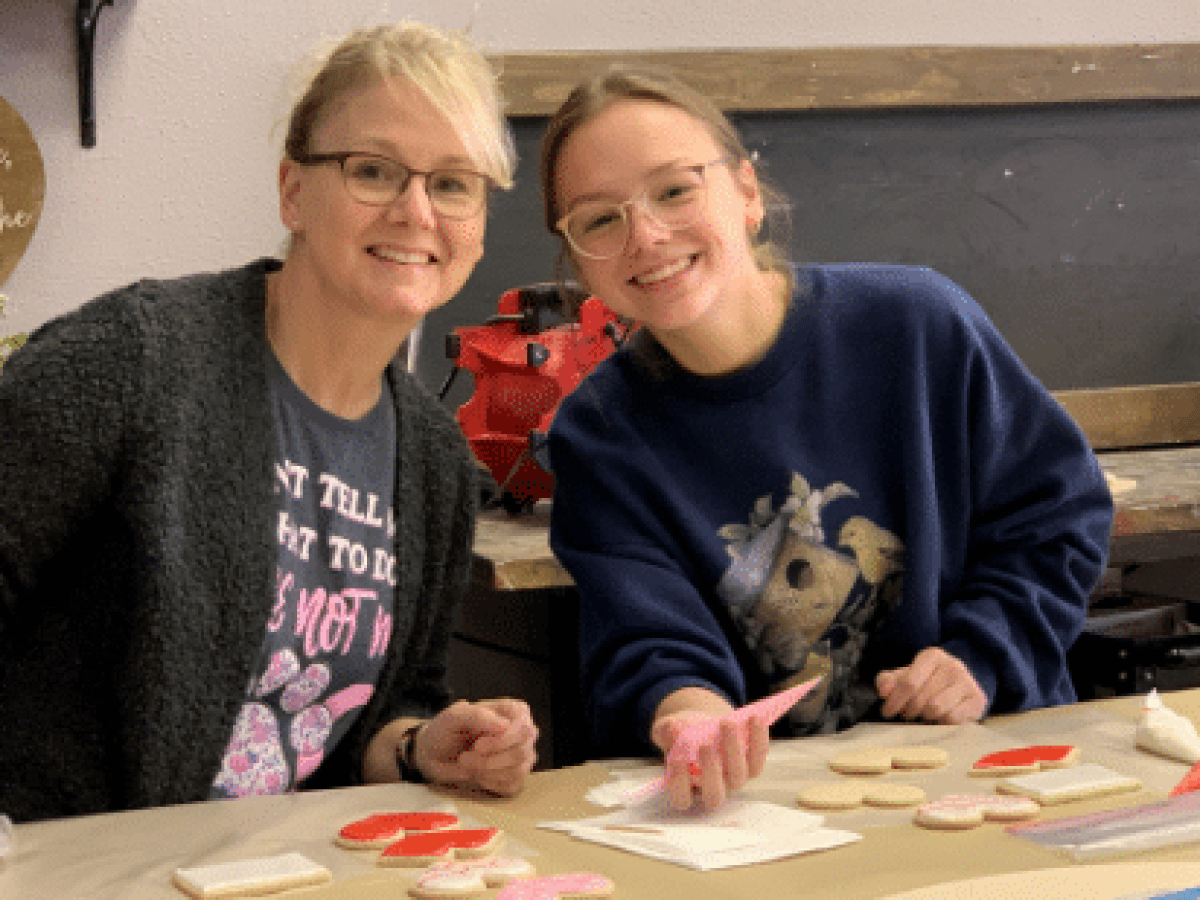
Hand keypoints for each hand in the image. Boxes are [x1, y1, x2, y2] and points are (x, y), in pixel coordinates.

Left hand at [416, 699, 537, 795]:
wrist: (434, 755)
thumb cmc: (446, 731)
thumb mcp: (453, 717)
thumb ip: (477, 715)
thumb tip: (504, 725)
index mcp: (512, 711)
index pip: (523, 727)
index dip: (503, 740)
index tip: (478, 746)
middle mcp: (522, 733)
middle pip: (522, 751)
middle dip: (490, 760)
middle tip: (464, 759)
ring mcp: (521, 756)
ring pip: (518, 771)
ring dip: (488, 773)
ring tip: (467, 765)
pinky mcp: (515, 776)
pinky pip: (513, 786)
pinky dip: (491, 783)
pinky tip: (478, 775)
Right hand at [650, 690, 768, 810]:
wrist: (704, 726)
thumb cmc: (682, 734)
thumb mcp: (669, 730)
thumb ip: (667, 732)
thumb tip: (674, 729)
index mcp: (685, 788)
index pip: (681, 798)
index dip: (678, 783)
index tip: (676, 760)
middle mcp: (711, 790)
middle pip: (714, 795)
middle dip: (710, 771)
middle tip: (705, 745)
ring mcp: (733, 781)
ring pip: (739, 776)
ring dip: (734, 749)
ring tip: (727, 722)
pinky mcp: (752, 767)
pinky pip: (758, 758)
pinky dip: (758, 739)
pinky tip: (754, 718)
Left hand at [876, 647, 986, 724]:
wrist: (961, 683)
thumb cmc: (928, 680)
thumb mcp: (906, 675)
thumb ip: (888, 680)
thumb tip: (883, 690)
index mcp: (932, 656)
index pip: (908, 682)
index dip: (894, 700)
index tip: (887, 712)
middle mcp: (952, 665)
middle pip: (921, 697)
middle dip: (908, 710)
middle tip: (905, 714)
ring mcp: (967, 682)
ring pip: (936, 708)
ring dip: (924, 717)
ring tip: (921, 715)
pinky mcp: (978, 700)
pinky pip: (953, 718)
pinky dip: (941, 722)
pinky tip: (938, 719)